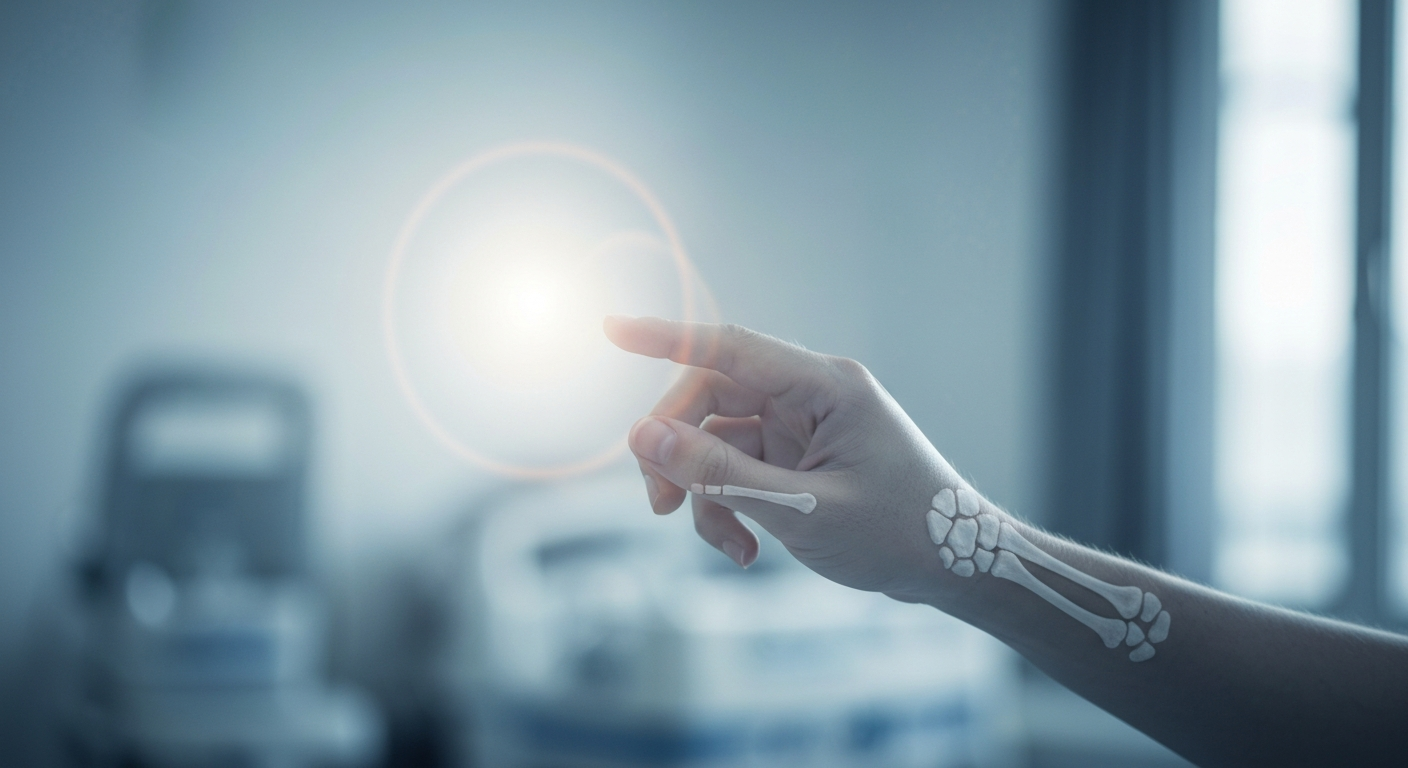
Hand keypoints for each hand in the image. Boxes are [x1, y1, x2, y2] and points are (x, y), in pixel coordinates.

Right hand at [604, 316, 989, 604]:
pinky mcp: (801, 457)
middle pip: (712, 398)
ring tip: (721, 544)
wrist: (958, 567)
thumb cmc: (900, 532)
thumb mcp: (804, 510)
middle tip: (658, 505)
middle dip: (677, 450)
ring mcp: (805, 426)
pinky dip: (730, 507)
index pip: (728, 347)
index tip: (610, 330)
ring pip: (719, 440)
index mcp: (825, 386)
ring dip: (705, 491)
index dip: (665, 338)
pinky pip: (740, 469)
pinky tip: (745, 550)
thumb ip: (719, 474)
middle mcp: (811, 395)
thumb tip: (642, 438)